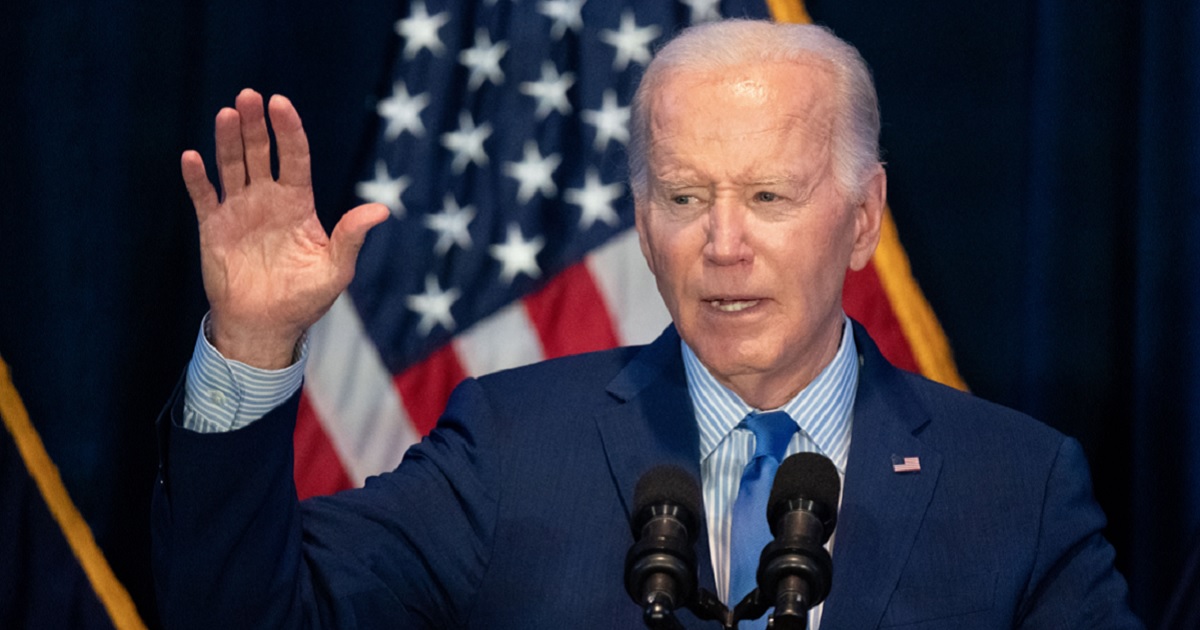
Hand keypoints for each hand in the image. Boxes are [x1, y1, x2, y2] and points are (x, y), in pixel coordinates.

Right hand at [181, 89, 388, 368]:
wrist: (266, 327)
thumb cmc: (305, 299)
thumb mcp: (335, 269)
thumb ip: (351, 237)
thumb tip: (382, 210)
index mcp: (298, 204)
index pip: (294, 158)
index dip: (288, 131)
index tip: (281, 104)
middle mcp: (267, 200)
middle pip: (260, 153)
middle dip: (256, 125)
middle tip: (249, 96)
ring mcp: (239, 211)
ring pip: (231, 166)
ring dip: (228, 140)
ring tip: (227, 114)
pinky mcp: (213, 227)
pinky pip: (203, 196)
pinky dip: (197, 178)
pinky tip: (193, 157)